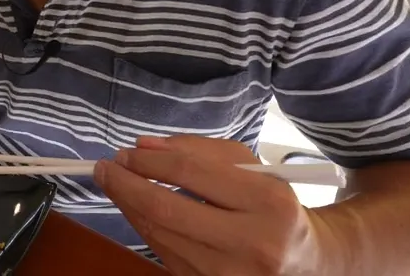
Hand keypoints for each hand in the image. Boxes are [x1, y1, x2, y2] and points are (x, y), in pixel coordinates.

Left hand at [95, 136, 332, 275]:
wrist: (304, 263)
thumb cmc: (273, 206)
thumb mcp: (251, 168)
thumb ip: (197, 151)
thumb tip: (143, 146)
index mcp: (269, 201)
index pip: (191, 172)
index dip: (149, 160)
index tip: (126, 152)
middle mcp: (253, 243)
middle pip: (167, 209)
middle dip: (126, 185)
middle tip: (105, 168)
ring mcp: (231, 274)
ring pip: (160, 234)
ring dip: (129, 207)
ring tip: (117, 184)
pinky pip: (165, 253)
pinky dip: (145, 228)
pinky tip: (137, 209)